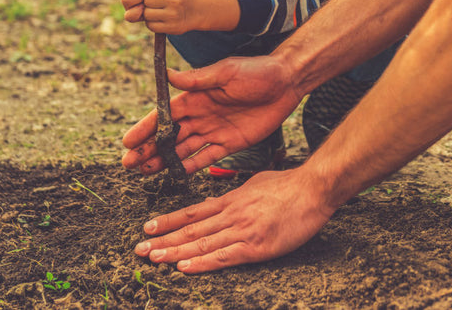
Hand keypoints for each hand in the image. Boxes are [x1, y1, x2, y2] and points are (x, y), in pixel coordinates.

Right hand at [122, 55, 300, 174]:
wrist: (286, 82)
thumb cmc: (257, 71)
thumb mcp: (227, 72)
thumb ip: (198, 79)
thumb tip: (168, 75)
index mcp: (197, 96)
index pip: (165, 114)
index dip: (146, 128)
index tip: (128, 141)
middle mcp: (201, 114)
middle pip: (169, 135)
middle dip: (148, 149)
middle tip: (129, 164)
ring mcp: (214, 130)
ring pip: (183, 149)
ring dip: (163, 160)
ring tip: (144, 172)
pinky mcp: (230, 143)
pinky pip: (206, 157)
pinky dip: (190, 167)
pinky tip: (174, 174)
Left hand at [134, 167, 335, 272]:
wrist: (312, 189)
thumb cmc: (288, 186)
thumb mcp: (255, 184)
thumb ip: (235, 195)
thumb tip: (217, 202)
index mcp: (231, 199)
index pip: (193, 212)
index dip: (169, 220)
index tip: (148, 227)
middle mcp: (231, 213)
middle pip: (191, 230)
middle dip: (163, 239)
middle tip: (139, 248)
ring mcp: (242, 229)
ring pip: (202, 243)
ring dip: (174, 252)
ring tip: (153, 258)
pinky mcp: (256, 246)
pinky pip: (223, 256)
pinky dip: (201, 263)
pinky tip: (184, 267)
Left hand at [144, 0, 198, 33]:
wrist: (197, 11)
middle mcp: (176, 1)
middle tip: (153, 0)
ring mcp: (173, 16)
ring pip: (147, 13)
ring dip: (147, 12)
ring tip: (155, 9)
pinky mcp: (171, 28)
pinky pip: (150, 25)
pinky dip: (151, 22)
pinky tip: (157, 18)